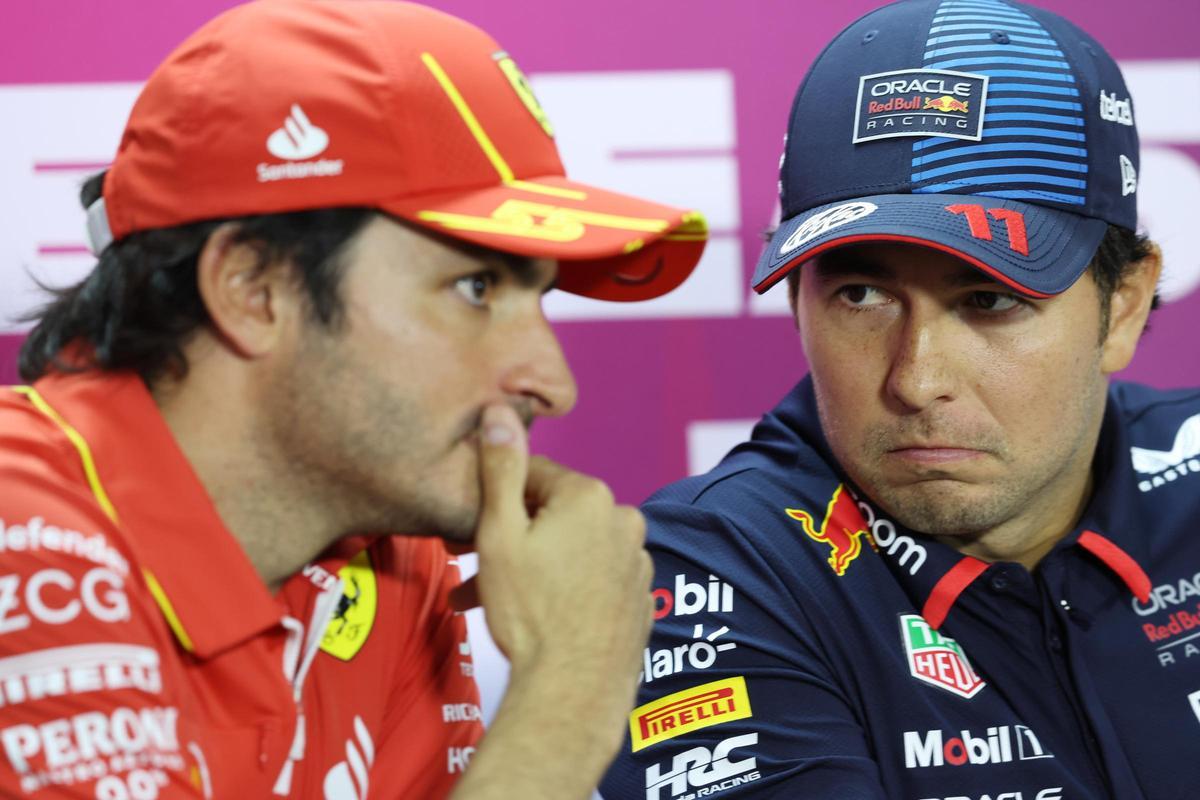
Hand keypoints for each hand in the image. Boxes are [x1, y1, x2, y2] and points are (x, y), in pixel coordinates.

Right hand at [466, 403, 652, 715]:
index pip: (532, 476)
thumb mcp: (499, 533)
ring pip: (575, 549)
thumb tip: (500, 411)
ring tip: (503, 602)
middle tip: (476, 571)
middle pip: (556, 514)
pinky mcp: (641, 598)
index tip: (476, 530)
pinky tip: (543, 616)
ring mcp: (638, 561)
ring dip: (540, 566)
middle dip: (517, 537)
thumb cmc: (531, 613)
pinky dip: (570, 589)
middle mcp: (624, 520)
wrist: (573, 690)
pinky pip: (597, 580)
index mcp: (589, 496)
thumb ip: (501, 468)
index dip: (498, 501)